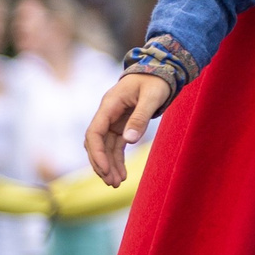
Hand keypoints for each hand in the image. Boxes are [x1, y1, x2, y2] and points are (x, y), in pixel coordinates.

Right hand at [86, 72, 171, 186]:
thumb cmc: (155, 81)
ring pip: (105, 147)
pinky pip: (115, 146)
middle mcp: (107, 114)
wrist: (160, 71)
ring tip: (116, 184)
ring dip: (109, 165)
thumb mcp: (151, 97)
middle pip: (95, 143)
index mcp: (109, 105)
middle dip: (101, 163)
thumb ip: (141, 117)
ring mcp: (113, 121)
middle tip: (112, 182)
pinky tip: (121, 174)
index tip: (105, 169)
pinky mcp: (121, 126)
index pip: (94, 132)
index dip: (97, 153)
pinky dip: (116, 160)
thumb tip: (129, 140)